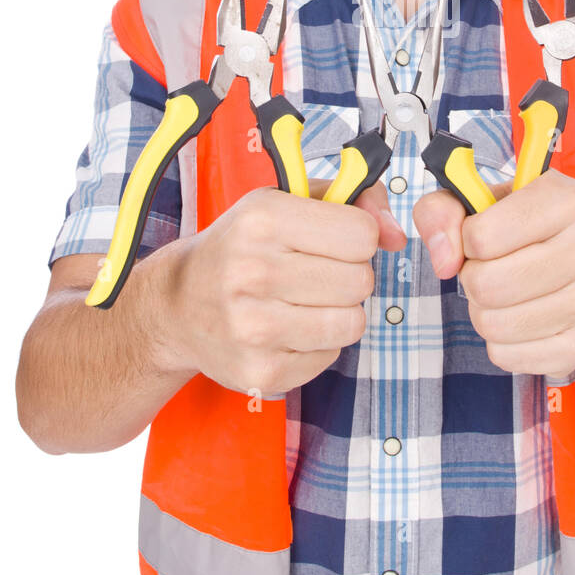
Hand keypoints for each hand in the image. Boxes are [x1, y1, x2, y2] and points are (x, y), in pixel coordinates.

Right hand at [160, 181, 405, 395]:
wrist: (176, 306)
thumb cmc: (242, 247)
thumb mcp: (285, 201)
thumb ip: (354, 200)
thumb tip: (398, 236)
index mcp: (262, 220)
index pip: (361, 233)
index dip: (357, 236)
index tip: (333, 240)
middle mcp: (253, 273)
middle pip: (361, 279)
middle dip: (349, 275)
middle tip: (316, 273)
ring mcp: (255, 329)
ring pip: (353, 322)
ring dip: (340, 312)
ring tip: (305, 301)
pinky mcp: (261, 373)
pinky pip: (331, 355)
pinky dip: (320, 343)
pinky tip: (289, 329)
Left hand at [412, 170, 574, 377]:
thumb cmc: (528, 230)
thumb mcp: (482, 202)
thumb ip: (442, 212)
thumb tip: (445, 261)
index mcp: (571, 201)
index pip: (482, 237)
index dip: (466, 242)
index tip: (483, 239)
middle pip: (487, 285)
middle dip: (473, 280)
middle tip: (490, 271)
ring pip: (495, 324)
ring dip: (484, 312)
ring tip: (506, 294)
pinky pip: (509, 356)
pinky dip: (501, 344)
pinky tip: (521, 320)